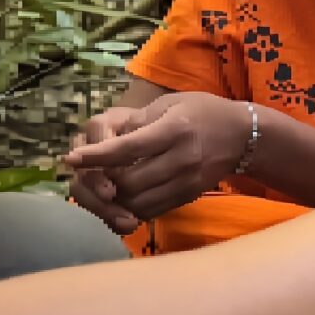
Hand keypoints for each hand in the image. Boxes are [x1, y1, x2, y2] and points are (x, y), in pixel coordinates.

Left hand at [61, 92, 251, 233]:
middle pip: (129, 182)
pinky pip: (151, 211)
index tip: (71, 159)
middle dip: (102, 182)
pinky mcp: (188, 197)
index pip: (128, 148)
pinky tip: (124, 195)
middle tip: (91, 173)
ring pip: (137, 203)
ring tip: (105, 185)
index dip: (96, 156)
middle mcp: (181, 159)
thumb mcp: (171, 104)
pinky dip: (131, 207)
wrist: (244, 136)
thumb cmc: (202, 111)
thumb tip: (104, 140)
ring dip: (114, 199)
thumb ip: (138, 121)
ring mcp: (186, 182)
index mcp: (174, 129)